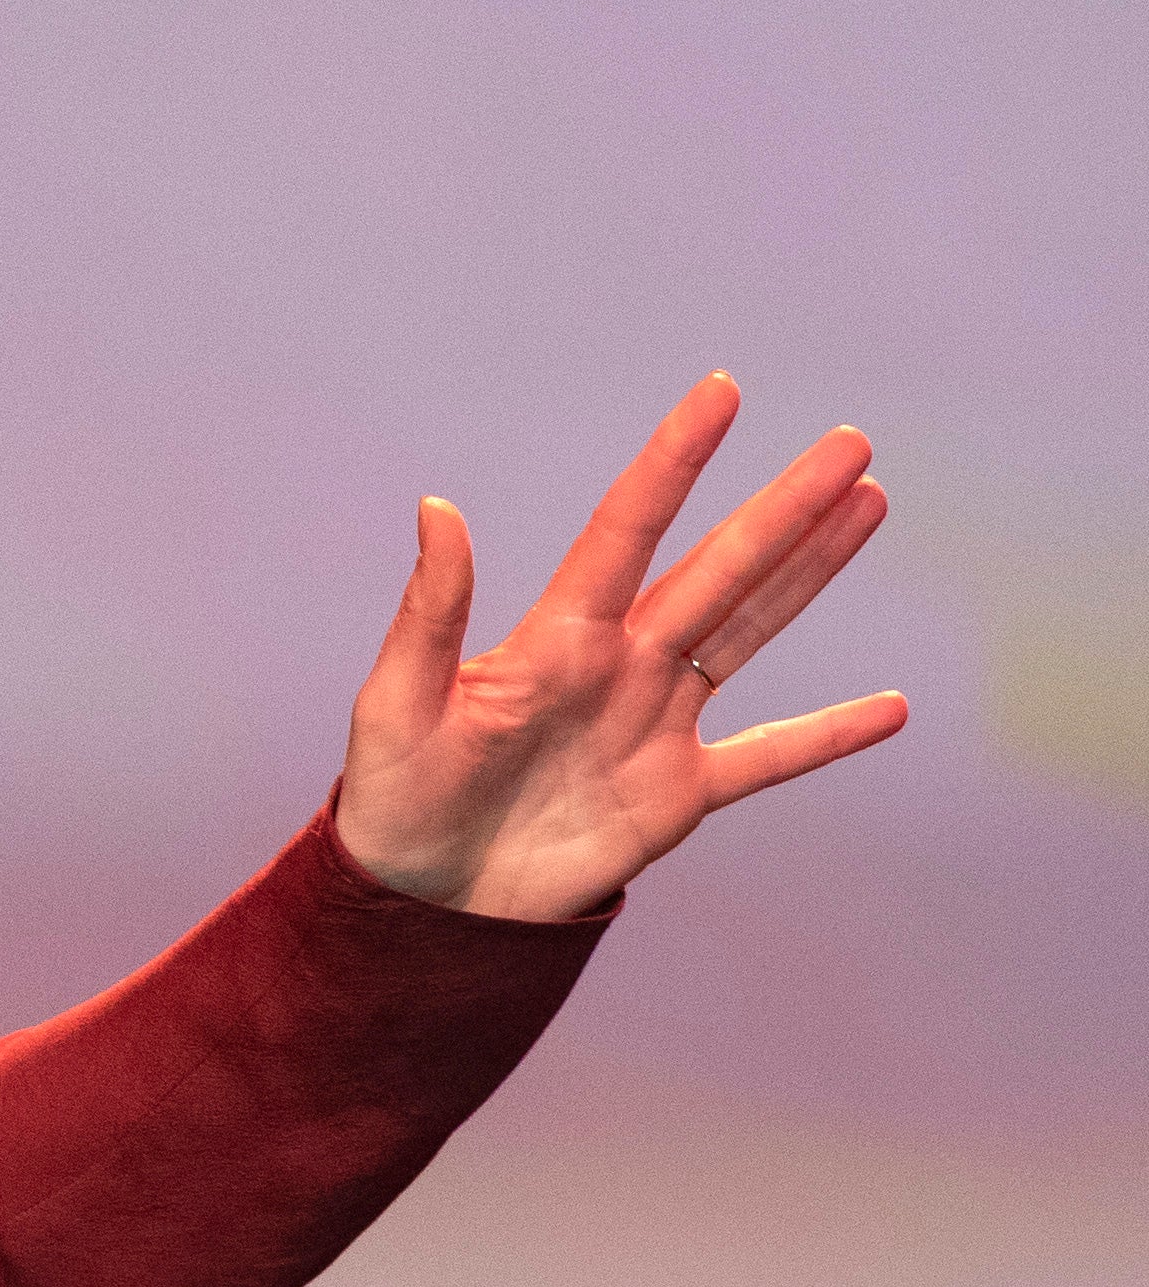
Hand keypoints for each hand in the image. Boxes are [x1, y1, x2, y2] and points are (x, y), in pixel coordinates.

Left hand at [337, 374, 905, 921]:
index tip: (720, 392)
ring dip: (811, 573)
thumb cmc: (393, 790)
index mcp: (556, 634)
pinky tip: (892, 709)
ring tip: (868, 504)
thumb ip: (431, 611)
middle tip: (849, 443)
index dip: (675, 461)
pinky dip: (829, 736)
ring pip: (750, 631)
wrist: (422, 894)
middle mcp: (619, 663)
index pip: (628, 527)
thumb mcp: (399, 700)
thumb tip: (436, 507)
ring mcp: (655, 723)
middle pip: (718, 569)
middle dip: (783, 508)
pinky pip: (768, 758)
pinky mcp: (677, 794)